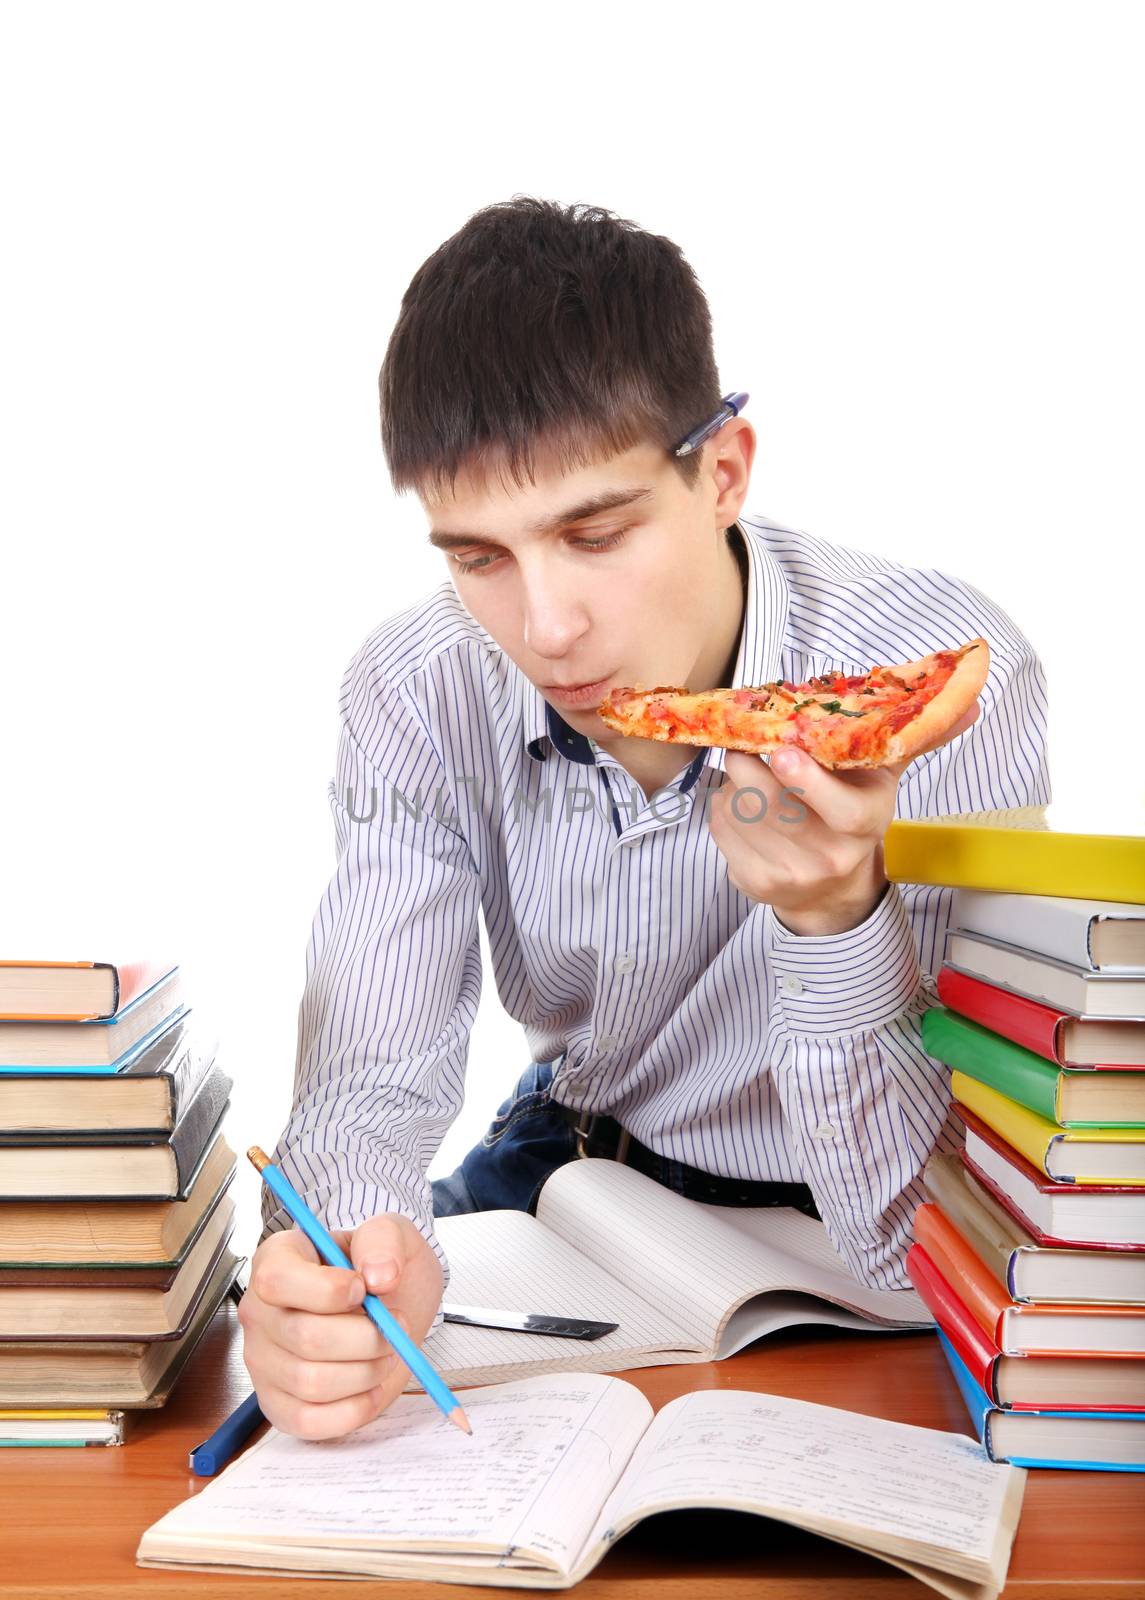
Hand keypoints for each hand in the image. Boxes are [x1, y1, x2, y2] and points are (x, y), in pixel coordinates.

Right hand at [239, 1211, 443, 1439]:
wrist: (391, 1304)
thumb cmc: (379, 1268)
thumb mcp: (391, 1233)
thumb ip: (384, 1240)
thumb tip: (379, 1275)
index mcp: (276, 1260)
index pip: (277, 1280)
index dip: (328, 1290)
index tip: (364, 1289)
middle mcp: (259, 1312)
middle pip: (305, 1338)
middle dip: (367, 1337)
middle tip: (394, 1327)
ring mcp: (263, 1362)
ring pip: (311, 1382)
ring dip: (366, 1371)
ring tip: (385, 1352)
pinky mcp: (279, 1405)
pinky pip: (310, 1422)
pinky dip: (353, 1409)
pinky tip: (371, 1386)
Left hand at [707, 703, 980, 935]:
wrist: (832, 889)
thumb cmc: (854, 814)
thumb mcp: (885, 777)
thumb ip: (914, 737)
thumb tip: (969, 702)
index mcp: (864, 823)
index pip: (838, 808)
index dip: (806, 778)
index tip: (783, 749)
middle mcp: (828, 855)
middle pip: (770, 801)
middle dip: (749, 761)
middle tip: (747, 739)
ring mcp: (787, 873)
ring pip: (738, 808)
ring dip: (734, 779)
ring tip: (751, 769)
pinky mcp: (751, 882)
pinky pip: (720, 826)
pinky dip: (723, 804)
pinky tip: (742, 801)